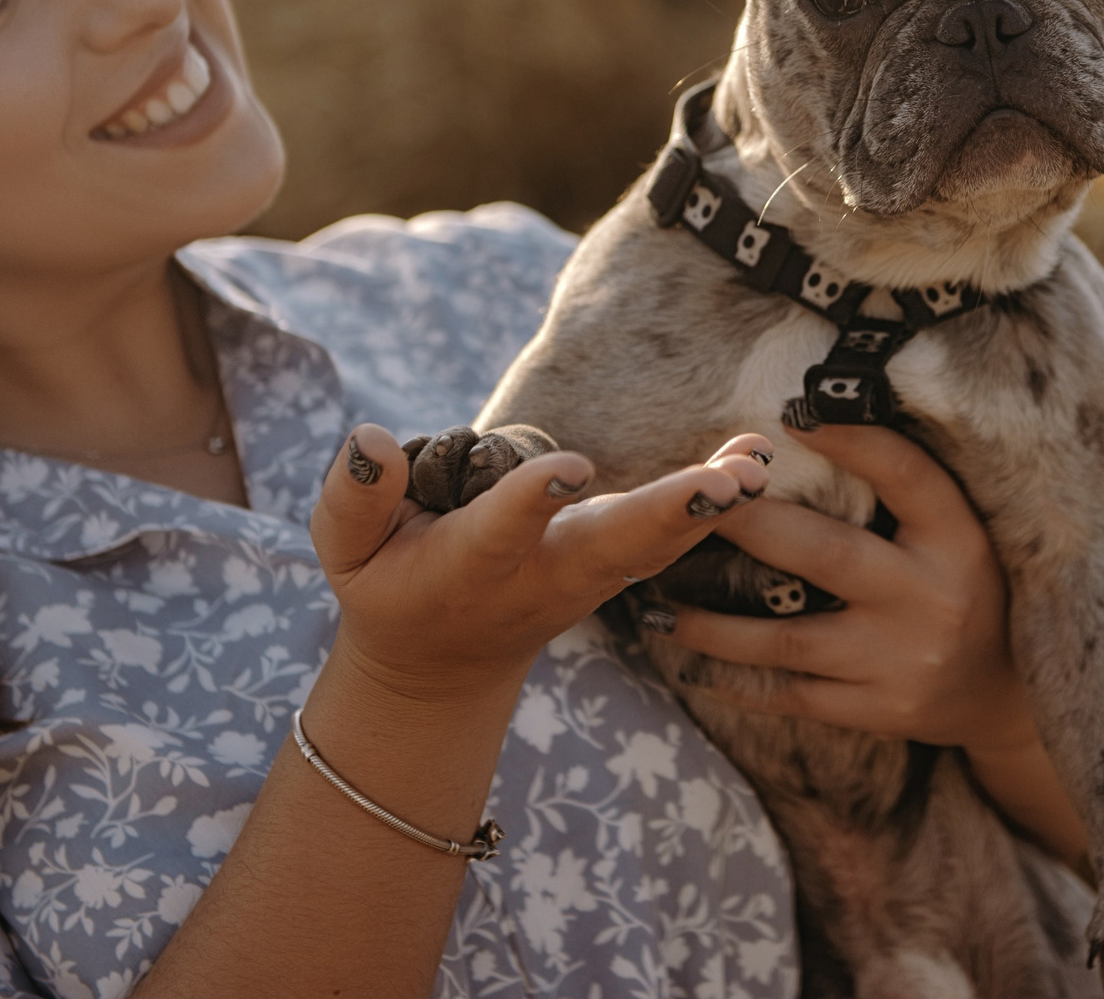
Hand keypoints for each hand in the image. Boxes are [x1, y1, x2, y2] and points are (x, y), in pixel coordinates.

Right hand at [310, 421, 773, 701]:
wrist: (442, 665)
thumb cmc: (390, 588)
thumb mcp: (347, 553)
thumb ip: (354, 498)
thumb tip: (374, 439)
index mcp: (475, 567)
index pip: (505, 530)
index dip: (534, 500)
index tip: (573, 468)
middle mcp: (544, 575)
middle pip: (611, 546)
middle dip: (665, 515)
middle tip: (722, 488)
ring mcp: (590, 577)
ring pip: (656, 543)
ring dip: (709, 506)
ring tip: (756, 463)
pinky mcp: (618, 565)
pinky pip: (671, 536)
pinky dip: (714, 502)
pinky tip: (757, 459)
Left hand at [653, 421, 1036, 752]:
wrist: (1004, 694)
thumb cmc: (966, 587)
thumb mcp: (957, 533)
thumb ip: (904, 491)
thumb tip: (810, 422)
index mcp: (958, 541)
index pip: (909, 476)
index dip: (855, 442)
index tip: (792, 415)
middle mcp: (930, 598)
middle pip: (824, 554)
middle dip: (746, 526)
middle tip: (687, 501)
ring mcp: (898, 661)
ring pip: (785, 638)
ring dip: (711, 621)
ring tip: (656, 596)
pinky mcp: (875, 710)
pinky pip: (788, 693)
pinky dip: (732, 677)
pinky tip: (685, 659)